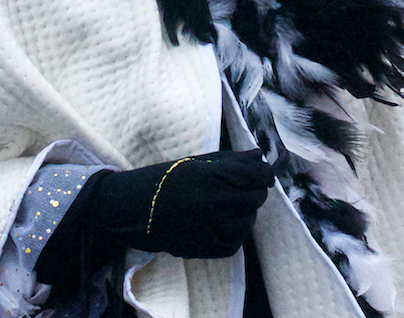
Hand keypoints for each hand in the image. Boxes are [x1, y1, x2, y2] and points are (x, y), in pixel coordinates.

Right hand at [90, 150, 273, 258]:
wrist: (137, 208)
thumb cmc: (167, 178)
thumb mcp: (198, 162)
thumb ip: (231, 159)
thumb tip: (259, 155)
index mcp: (210, 176)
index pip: (256, 176)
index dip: (266, 174)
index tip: (265, 174)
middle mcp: (212, 202)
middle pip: (254, 199)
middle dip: (257, 192)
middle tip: (249, 188)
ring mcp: (208, 227)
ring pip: (247, 221)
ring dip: (247, 212)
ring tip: (235, 204)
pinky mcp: (204, 248)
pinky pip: (234, 242)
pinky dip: (236, 232)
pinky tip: (227, 221)